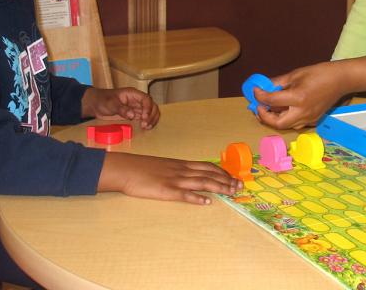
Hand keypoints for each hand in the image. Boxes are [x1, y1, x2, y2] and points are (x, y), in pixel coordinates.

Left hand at [81, 87, 159, 128]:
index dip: (148, 108)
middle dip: (151, 115)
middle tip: (145, 125)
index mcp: (133, 94)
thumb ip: (121, 109)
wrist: (95, 105)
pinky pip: (145, 118)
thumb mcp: (111, 104)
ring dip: (152, 119)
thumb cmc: (102, 100)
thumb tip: (133, 115)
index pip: (146, 99)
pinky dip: (148, 122)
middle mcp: (137, 100)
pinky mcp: (134, 115)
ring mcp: (136, 108)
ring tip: (147, 127)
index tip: (144, 117)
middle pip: (152, 106)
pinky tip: (146, 128)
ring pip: (151, 112)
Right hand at [98, 152, 243, 204]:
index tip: (235, 177)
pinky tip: (207, 202)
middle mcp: (181, 170)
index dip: (223, 172)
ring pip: (202, 183)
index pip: (207, 166)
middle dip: (227, 180)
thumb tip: (190, 176)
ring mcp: (174, 180)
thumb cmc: (142, 168)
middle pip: (209, 174)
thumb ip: (177, 170)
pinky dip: (197, 198)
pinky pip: (184, 194)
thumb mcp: (163, 165)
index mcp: (181, 164)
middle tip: (240, 186)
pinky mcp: (165, 190)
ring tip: (231, 193)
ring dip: (219, 187)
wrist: (125, 169)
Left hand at [254, 52, 365, 129]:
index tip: (255, 90)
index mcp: (298, 98)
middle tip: (258, 106)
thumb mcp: (295, 74)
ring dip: (274, 119)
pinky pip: (295, 123)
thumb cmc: (319, 73)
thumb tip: (263, 86)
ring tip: (268, 108)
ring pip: (286, 125)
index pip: (271, 100)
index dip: (259, 95)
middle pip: (277, 123)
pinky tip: (282, 109)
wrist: (341, 80)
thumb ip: (278, 82)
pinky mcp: (313, 120)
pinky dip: (285, 118)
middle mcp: (303, 112)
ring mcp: (309, 118)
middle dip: (264, 116)